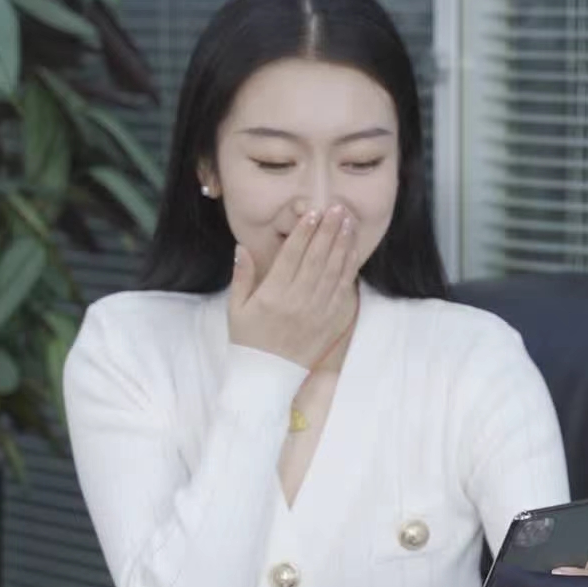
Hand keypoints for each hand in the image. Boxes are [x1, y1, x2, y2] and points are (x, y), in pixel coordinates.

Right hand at [228, 204, 359, 368]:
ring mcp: (317, 313)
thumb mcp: (236, 308)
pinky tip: (351, 252)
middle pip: (317, 258)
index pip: (292, 256)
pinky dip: (348, 269)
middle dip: (328, 231)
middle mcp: (298, 302)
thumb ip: (241, 276)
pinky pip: (342, 291)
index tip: (313, 213)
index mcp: (273, 295)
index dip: (304, 232)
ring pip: (333, 271)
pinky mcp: (330, 323)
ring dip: (342, 245)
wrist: (266, 377)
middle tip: (337, 209)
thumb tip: (242, 247)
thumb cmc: (248, 340)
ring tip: (348, 223)